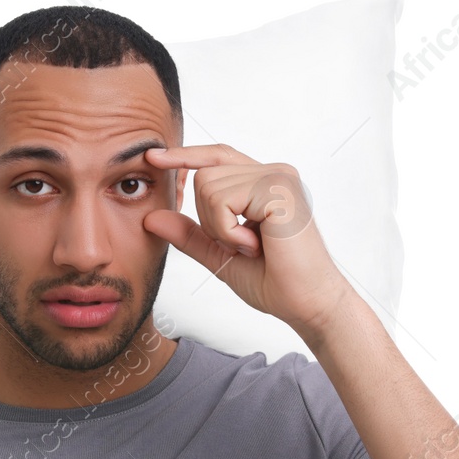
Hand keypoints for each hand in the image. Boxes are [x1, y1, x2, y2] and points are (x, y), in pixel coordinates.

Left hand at [142, 143, 350, 335]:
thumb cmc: (275, 281)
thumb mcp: (220, 255)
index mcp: (264, 183)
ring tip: (252, 246)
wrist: (306, 303)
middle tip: (242, 245)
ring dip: (219, 227)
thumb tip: (152, 217)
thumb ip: (190, 234)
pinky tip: (255, 245)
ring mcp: (278, 176)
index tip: (154, 157)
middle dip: (209, 219)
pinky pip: (222, 200)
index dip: (186, 156)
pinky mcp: (278, 187)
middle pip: (205, 175)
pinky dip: (228, 231)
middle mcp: (273, 173)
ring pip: (208, 185)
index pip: (218, 156)